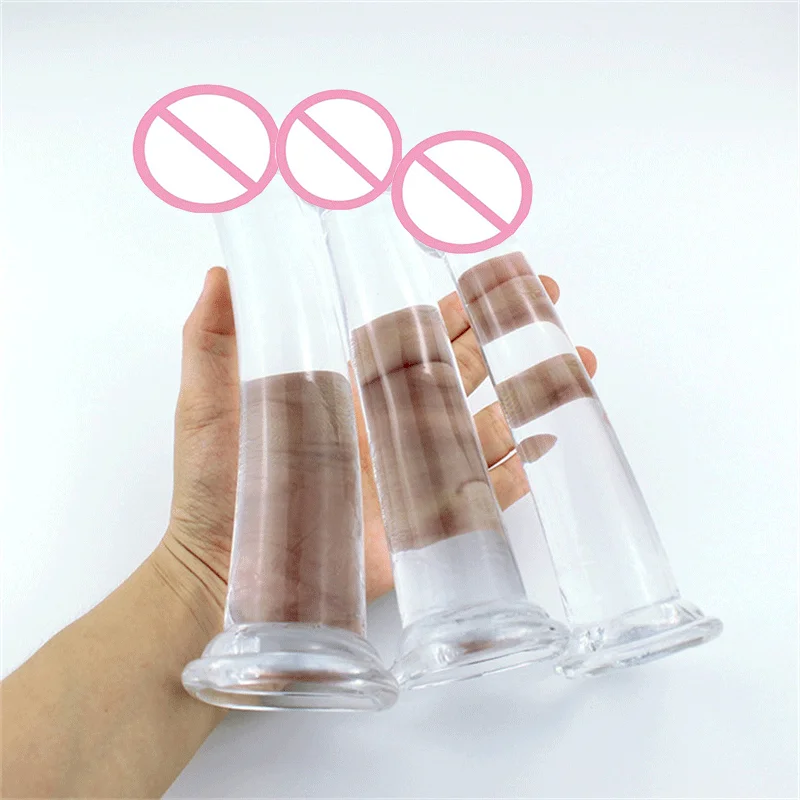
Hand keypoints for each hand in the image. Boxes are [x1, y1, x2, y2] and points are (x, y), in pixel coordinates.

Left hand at [154, 267, 597, 637]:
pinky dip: (519, 469)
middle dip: (505, 335)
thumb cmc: (212, 484)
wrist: (221, 569)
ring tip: (578, 364)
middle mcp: (387, 421)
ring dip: (529, 392)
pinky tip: (550, 444)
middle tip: (550, 303)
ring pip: (484, 422)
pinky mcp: (420, 521)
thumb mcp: (207, 400)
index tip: (488, 270)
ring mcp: (409, 471)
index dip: (450, 302)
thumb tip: (226, 269)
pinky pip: (483, 491)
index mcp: (348, 385)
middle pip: (461, 368)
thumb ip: (213, 338)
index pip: (411, 332)